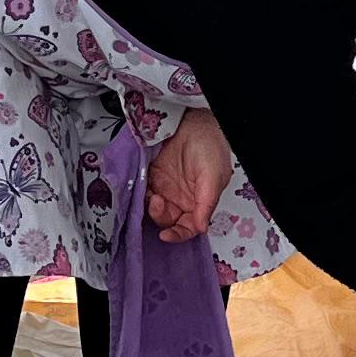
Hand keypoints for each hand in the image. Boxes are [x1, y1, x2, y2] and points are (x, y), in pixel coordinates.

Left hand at [145, 109, 234, 243]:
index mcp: (199, 202)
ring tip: (153, 196)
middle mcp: (182, 198)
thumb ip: (206, 203)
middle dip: (162, 218)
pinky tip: (144, 189)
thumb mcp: (213, 176)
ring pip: (155, 209)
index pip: (189, 227)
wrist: (192, 120)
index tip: (167, 236)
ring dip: (151, 208)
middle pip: (169, 221)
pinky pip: (143, 193)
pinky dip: (141, 196)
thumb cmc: (209, 145)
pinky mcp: (152, 177)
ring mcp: (166, 188)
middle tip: (159, 204)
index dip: (178, 234)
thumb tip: (201, 228)